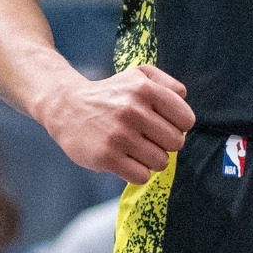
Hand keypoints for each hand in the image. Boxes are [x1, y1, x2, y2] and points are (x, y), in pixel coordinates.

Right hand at [38, 64, 195, 183]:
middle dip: (165, 143)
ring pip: (161, 162)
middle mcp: (133, 110)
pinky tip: (126, 160)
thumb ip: (167, 82)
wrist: (67, 107)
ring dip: (152, 159)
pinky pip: (142, 176)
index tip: (163, 125)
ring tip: (136, 149)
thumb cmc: (110, 93)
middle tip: (148, 138)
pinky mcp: (107, 157)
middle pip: (176, 143)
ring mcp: (119, 135)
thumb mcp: (137, 75)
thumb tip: (184, 97)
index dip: (178, 125)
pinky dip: (138, 172)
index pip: (186, 120)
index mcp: (145, 89)